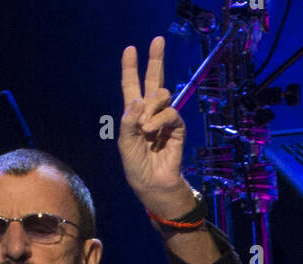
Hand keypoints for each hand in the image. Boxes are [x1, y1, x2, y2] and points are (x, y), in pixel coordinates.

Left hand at [119, 35, 187, 213]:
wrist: (153, 184)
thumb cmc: (137, 167)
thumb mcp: (126, 144)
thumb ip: (129, 121)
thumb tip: (139, 100)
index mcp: (134, 114)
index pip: (131, 86)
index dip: (130, 68)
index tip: (130, 49)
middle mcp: (150, 112)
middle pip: (153, 80)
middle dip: (155, 59)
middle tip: (157, 40)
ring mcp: (164, 118)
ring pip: (161, 94)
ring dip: (152, 107)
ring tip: (145, 128)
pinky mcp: (176, 127)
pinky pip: (170, 112)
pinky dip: (159, 120)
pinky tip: (152, 131)